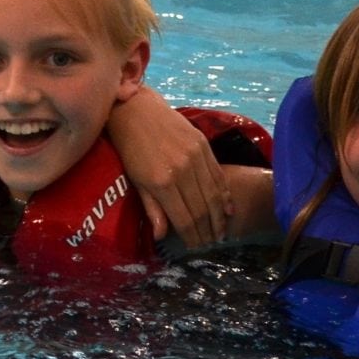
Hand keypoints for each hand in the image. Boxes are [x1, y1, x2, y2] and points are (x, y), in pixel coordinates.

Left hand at [110, 88, 229, 246]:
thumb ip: (152, 209)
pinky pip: (218, 174)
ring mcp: (195, 156)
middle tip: (212, 244)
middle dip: (208, 231)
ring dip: (220, 217)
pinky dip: (224, 194)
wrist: (136, 111)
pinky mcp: (203, 145)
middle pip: (202, 210)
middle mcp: (182, 171)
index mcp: (162, 183)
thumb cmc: (130, 149)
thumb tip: (161, 236)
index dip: (193, 237)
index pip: (184, 219)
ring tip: (221, 232)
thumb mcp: (136, 181)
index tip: (196, 248)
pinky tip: (228, 209)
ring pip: (214, 194)